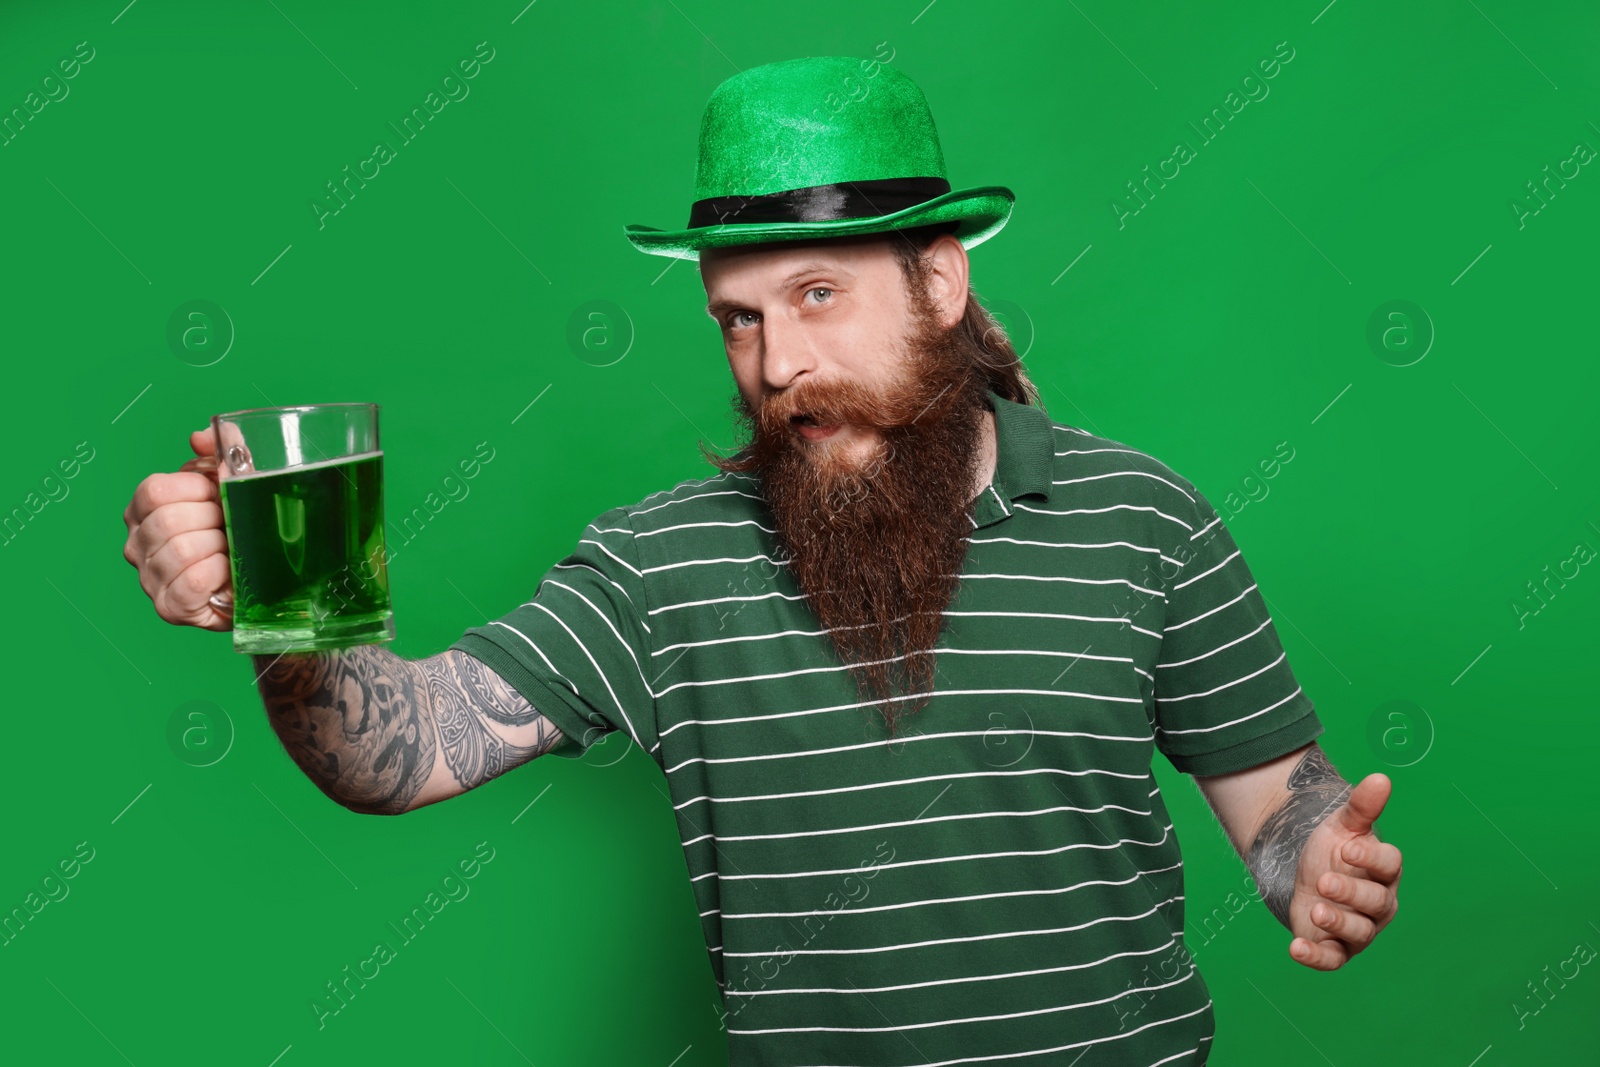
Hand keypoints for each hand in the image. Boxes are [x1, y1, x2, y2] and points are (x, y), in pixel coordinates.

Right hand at [123, 426, 233, 630]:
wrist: (259, 582)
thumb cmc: (239, 530)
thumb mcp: (232, 485)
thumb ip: (222, 453)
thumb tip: (203, 436)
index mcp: (143, 509)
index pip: (154, 489)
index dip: (196, 489)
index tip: (219, 496)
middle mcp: (136, 543)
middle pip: (168, 520)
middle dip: (213, 520)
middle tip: (231, 527)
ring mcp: (149, 578)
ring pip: (182, 550)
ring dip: (220, 547)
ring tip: (231, 550)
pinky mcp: (169, 606)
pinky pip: (193, 580)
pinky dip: (219, 572)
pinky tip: (227, 572)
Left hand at [1286, 773, 1401, 969]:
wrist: (1308, 876)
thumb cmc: (1335, 851)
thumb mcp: (1343, 825)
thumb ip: (1362, 806)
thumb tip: (1380, 778)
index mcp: (1385, 870)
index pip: (1389, 865)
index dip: (1370, 858)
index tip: (1345, 848)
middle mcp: (1379, 903)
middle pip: (1375, 902)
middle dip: (1351, 893)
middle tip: (1322, 881)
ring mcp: (1359, 928)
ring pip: (1359, 932)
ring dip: (1337, 923)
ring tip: (1314, 910)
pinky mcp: (1336, 949)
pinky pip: (1332, 959)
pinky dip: (1316, 958)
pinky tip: (1295, 949)